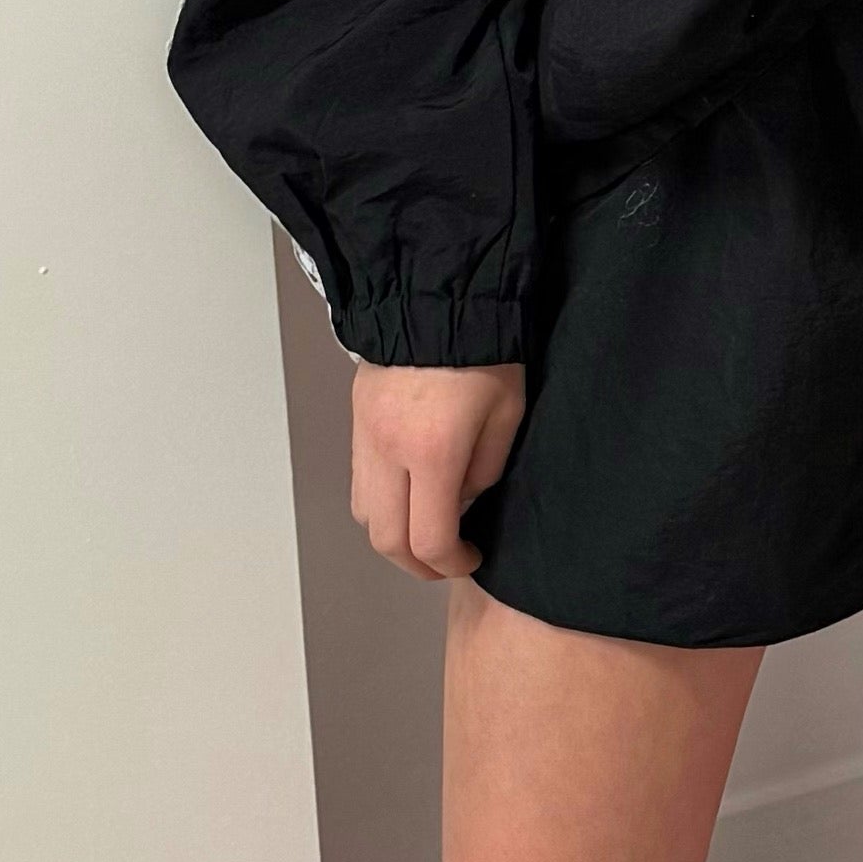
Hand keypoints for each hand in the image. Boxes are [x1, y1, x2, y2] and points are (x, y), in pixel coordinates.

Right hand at [348, 360, 528, 577]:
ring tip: (426, 531)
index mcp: (433, 451)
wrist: (436, 297)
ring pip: (364, 515)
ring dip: (393, 536)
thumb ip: (485, 470)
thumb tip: (462, 500)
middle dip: (417, 564)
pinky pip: (358, 483)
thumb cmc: (485, 352)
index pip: (429, 539)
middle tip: (446, 562)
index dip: (452, 564)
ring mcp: (364, 437)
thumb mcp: (507, 415)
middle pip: (385, 540)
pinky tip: (409, 496)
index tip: (472, 558)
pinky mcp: (356, 422)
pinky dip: (380, 505)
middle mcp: (388, 451)